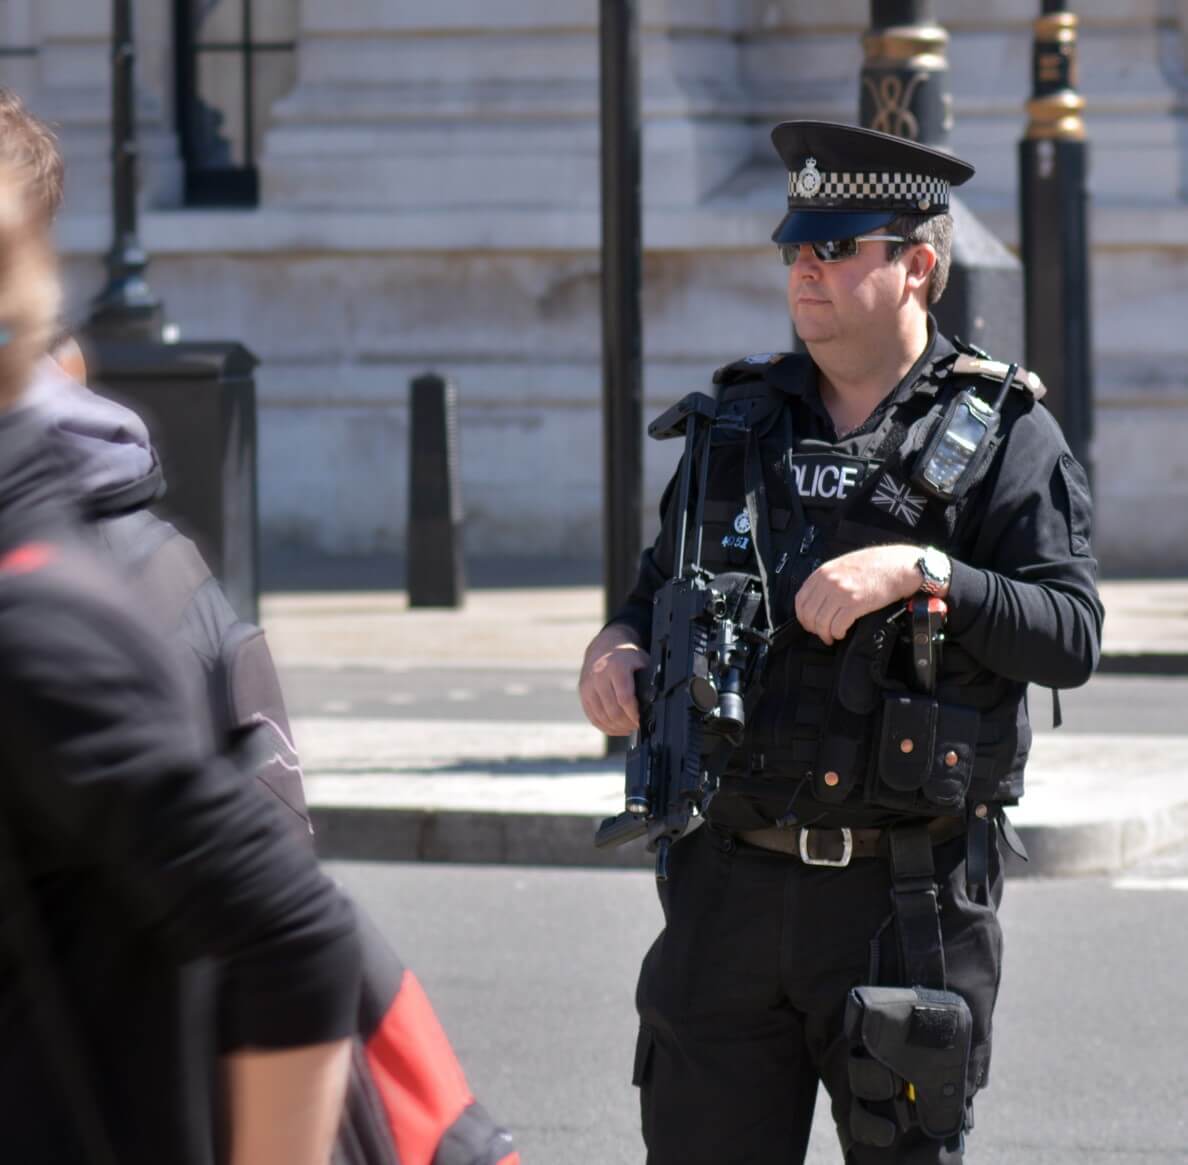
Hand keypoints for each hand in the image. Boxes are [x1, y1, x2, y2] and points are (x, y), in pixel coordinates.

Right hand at [579, 624, 647, 734]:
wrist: (603, 647)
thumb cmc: (626, 657)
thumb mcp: (641, 662)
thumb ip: (647, 679)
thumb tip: (655, 700)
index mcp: (616, 667)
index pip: (625, 698)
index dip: (634, 714)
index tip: (641, 720)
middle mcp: (599, 676)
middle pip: (613, 710)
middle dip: (627, 722)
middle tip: (636, 725)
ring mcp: (588, 686)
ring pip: (602, 717)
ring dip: (617, 727)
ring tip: (628, 728)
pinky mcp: (582, 694)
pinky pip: (593, 717)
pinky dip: (605, 726)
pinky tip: (616, 728)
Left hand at [795, 544, 925, 644]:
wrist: (898, 565)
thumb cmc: (875, 565)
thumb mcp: (843, 565)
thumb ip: (828, 579)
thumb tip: (817, 599)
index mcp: (823, 572)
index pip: (800, 600)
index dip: (802, 617)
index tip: (809, 623)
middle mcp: (829, 582)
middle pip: (808, 614)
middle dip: (813, 628)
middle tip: (820, 633)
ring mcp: (841, 592)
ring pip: (821, 622)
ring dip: (825, 634)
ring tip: (831, 636)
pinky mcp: (855, 603)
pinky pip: (837, 625)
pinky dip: (837, 633)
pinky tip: (841, 633)